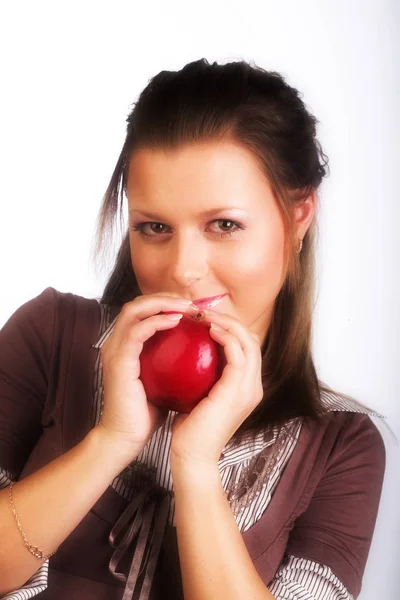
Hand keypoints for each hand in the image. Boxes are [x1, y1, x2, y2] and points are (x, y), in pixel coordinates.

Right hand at [98, 293, 198, 458]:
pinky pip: (137, 331)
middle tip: (193, 304)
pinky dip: (157, 321)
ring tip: (188, 308)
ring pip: (135, 310)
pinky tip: (177, 321)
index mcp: (126, 345)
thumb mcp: (164, 379)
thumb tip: (202, 348)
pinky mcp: (118, 361)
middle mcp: (116, 342)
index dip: (168, 303)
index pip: (144, 311)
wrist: (126, 438)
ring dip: (163, 303)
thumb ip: (173, 361)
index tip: (195, 310)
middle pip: (138, 303)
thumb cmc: (148, 412)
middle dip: (167, 297)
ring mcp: (114, 350)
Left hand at [170, 310, 263, 468]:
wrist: (192, 457)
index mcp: (247, 388)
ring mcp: (249, 389)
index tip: (205, 320)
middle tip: (204, 312)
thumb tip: (188, 359)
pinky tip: (208, 329)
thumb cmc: (190, 431)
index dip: (230, 329)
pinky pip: (238, 353)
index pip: (246, 348)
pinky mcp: (238, 390)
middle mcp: (254, 387)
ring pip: (248, 341)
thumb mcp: (199, 399)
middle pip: (252, 340)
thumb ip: (203, 379)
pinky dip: (226, 336)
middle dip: (231, 320)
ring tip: (205, 316)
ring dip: (228, 323)